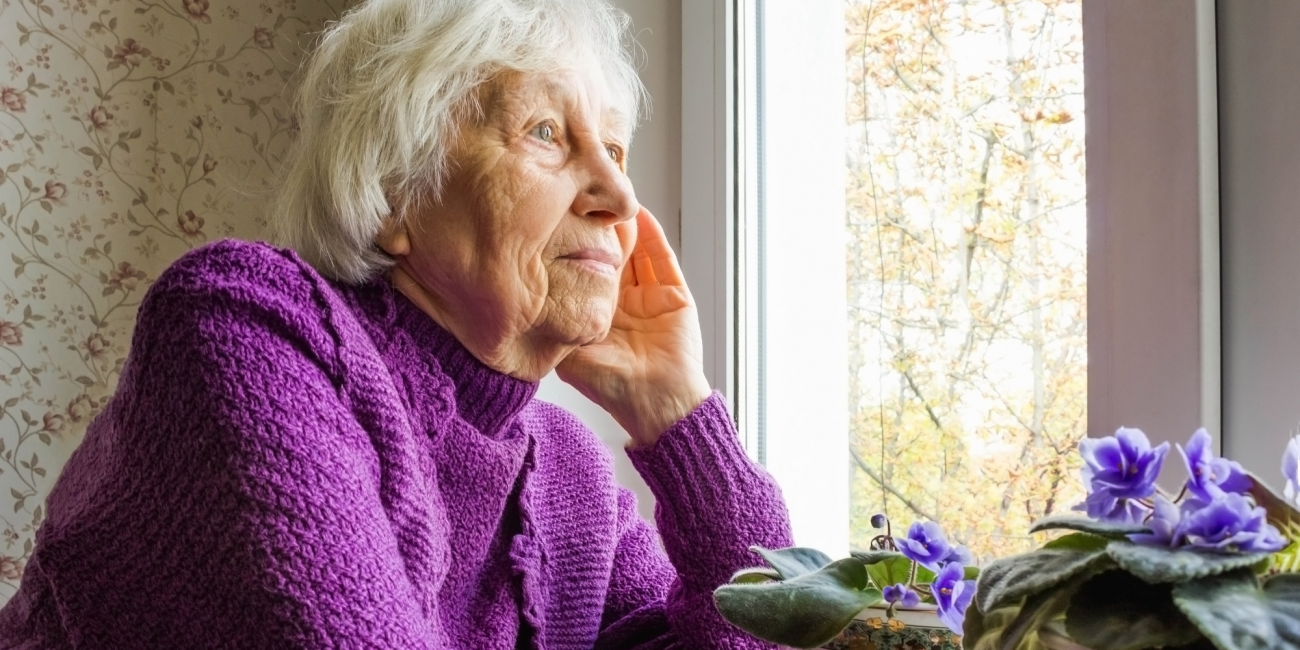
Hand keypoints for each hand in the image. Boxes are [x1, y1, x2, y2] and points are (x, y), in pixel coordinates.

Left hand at [556, 207, 711, 446]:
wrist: (657, 404)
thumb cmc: (612, 386)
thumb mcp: (570, 354)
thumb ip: (554, 327)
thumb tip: (525, 301)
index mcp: (597, 315)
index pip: (583, 272)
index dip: (573, 249)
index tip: (559, 224)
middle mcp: (622, 303)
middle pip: (609, 256)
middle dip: (597, 231)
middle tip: (584, 202)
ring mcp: (649, 296)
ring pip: (635, 252)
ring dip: (623, 227)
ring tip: (609, 202)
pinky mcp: (674, 295)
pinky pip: (662, 259)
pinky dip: (652, 235)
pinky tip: (639, 215)